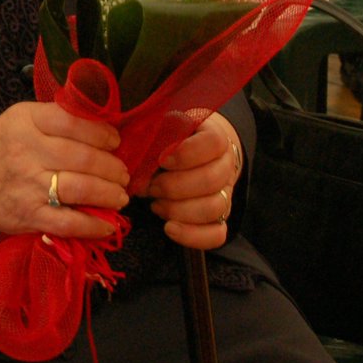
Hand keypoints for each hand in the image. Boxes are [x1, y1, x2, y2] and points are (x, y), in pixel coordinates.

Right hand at [0, 101, 129, 239]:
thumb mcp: (16, 119)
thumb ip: (53, 119)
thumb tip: (102, 127)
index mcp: (25, 121)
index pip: (74, 122)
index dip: (102, 133)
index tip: (115, 141)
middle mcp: (26, 151)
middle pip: (83, 157)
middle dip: (112, 167)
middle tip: (123, 173)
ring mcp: (27, 185)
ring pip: (81, 188)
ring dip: (109, 193)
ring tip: (120, 195)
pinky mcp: (27, 216)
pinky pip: (68, 222)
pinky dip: (93, 225)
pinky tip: (107, 224)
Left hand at [145, 112, 242, 249]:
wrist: (190, 151)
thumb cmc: (171, 138)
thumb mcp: (163, 127)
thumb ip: (153, 136)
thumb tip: (137, 160)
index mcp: (215, 137)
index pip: (213, 142)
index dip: (187, 153)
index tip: (162, 159)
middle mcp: (226, 166)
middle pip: (212, 180)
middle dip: (173, 186)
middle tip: (150, 186)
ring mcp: (225, 193)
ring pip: (214, 208)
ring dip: (178, 210)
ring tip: (155, 204)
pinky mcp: (219, 218)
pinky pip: (216, 234)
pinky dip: (192, 235)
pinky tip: (169, 228)